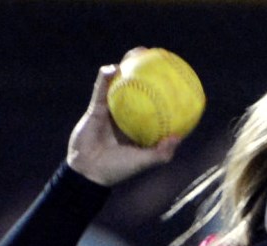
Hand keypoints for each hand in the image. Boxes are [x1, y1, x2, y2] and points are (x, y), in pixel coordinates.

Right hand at [67, 53, 182, 186]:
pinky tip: (112, 68)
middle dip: (150, 72)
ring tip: (136, 53)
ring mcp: (112, 110)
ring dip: (127, 66)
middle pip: (141, 88)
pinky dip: (105, 78)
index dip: (166, 92)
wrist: (88, 172)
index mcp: (141, 127)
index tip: (177, 79)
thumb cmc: (117, 170)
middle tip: (159, 58)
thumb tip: (178, 137)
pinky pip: (101, 89)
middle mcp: (128, 116)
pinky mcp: (95, 108)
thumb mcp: (142, 162)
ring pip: (120, 84)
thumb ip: (161, 153)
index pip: (157, 104)